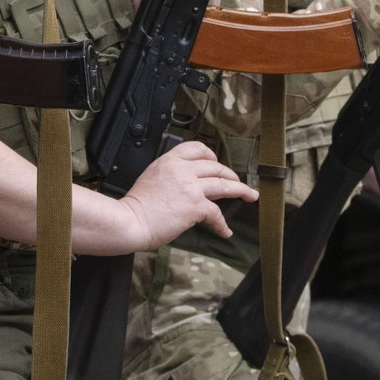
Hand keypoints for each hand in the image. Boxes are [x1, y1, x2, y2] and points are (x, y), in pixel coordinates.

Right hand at [120, 140, 244, 248]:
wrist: (130, 221)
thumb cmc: (136, 206)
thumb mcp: (152, 177)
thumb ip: (171, 175)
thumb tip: (189, 186)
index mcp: (169, 161)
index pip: (197, 149)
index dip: (212, 156)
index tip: (217, 163)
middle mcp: (182, 170)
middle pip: (215, 167)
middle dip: (230, 175)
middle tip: (238, 183)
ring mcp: (191, 187)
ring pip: (223, 184)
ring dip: (240, 190)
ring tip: (249, 195)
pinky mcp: (195, 206)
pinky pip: (217, 213)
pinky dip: (222, 223)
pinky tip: (225, 230)